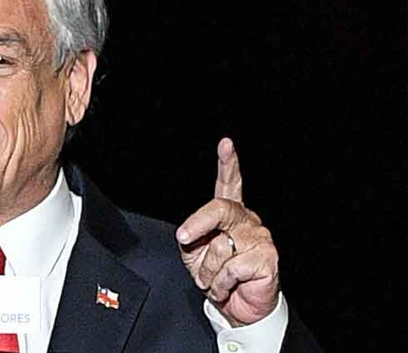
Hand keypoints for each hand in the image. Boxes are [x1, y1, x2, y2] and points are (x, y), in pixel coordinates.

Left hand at [176, 138, 278, 326]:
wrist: (236, 308)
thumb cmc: (215, 277)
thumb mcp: (195, 254)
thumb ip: (193, 237)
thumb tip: (188, 233)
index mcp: (230, 215)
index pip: (229, 184)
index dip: (228, 163)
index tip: (226, 144)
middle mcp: (247, 221)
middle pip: (220, 208)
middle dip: (199, 223)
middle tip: (184, 237)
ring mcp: (260, 238)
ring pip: (220, 247)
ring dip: (208, 272)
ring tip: (216, 280)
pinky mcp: (268, 258)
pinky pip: (230, 269)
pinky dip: (220, 284)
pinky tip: (228, 288)